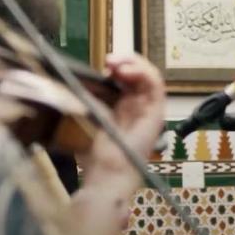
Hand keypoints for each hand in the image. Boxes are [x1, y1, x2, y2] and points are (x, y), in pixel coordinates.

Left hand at [80, 53, 166, 175]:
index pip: (128, 78)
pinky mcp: (157, 112)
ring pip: (150, 76)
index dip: (118, 67)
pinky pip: (157, 85)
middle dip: (125, 61)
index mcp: (125, 108)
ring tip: (117, 62)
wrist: (109, 174)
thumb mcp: (91, 119)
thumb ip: (90, 100)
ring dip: (134, 63)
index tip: (102, 65)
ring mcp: (150, 109)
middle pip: (140, 74)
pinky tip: (127, 70)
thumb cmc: (98, 154)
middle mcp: (139, 106)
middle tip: (109, 60)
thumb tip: (77, 78)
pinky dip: (144, 72)